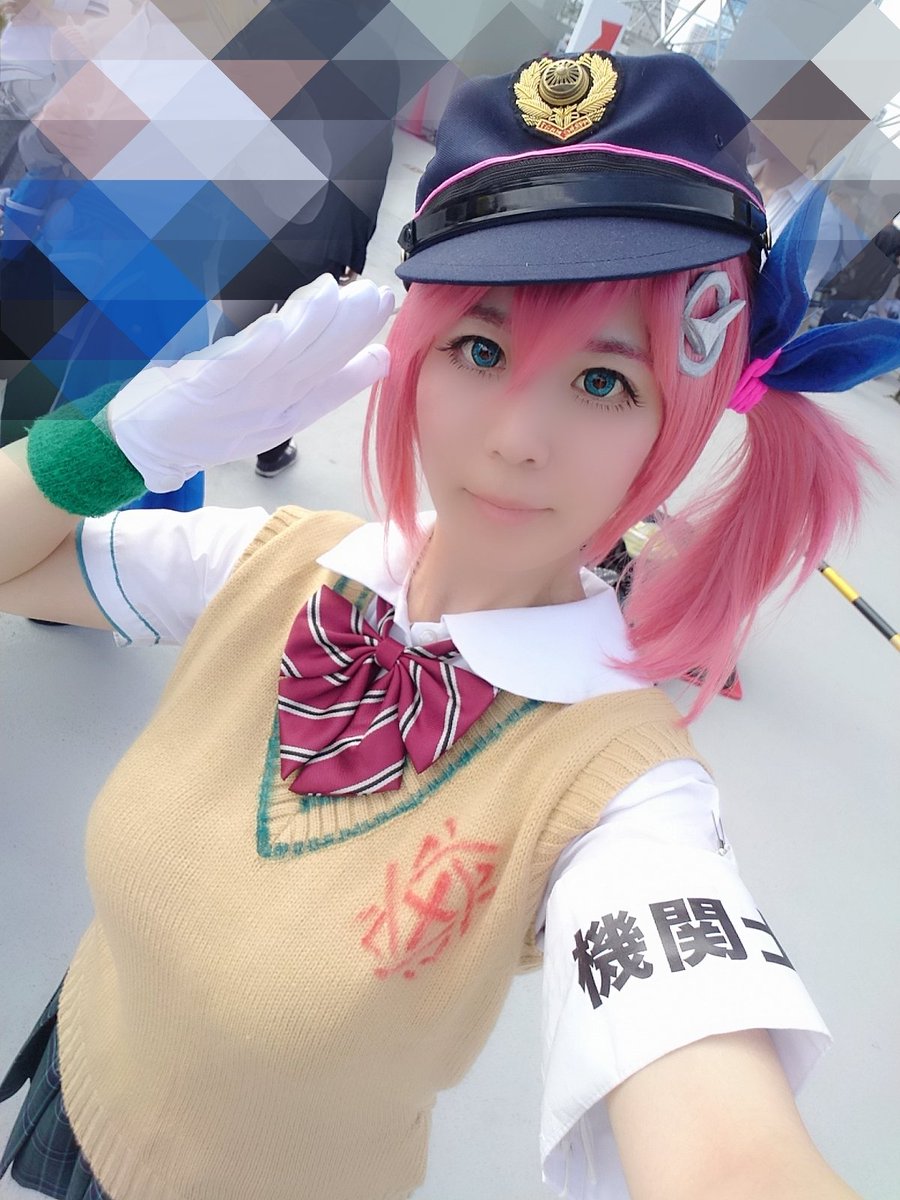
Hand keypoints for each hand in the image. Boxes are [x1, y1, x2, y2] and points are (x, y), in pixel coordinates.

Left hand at [107, 274, 393, 492]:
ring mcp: (237, 397)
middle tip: (376, 294)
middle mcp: (268, 406)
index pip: (332, 384)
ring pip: (284, 359)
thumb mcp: (266, 413)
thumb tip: (362, 358)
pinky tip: (278, 325)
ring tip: (336, 295)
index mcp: (286, 412)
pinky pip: (235, 365)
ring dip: (311, 327)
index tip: (385, 323)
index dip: (361, 355)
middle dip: (349, 328)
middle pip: (316, 364)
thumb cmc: (203, 423)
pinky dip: (258, 347)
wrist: (147, 450)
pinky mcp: (203, 387)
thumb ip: (311, 388)